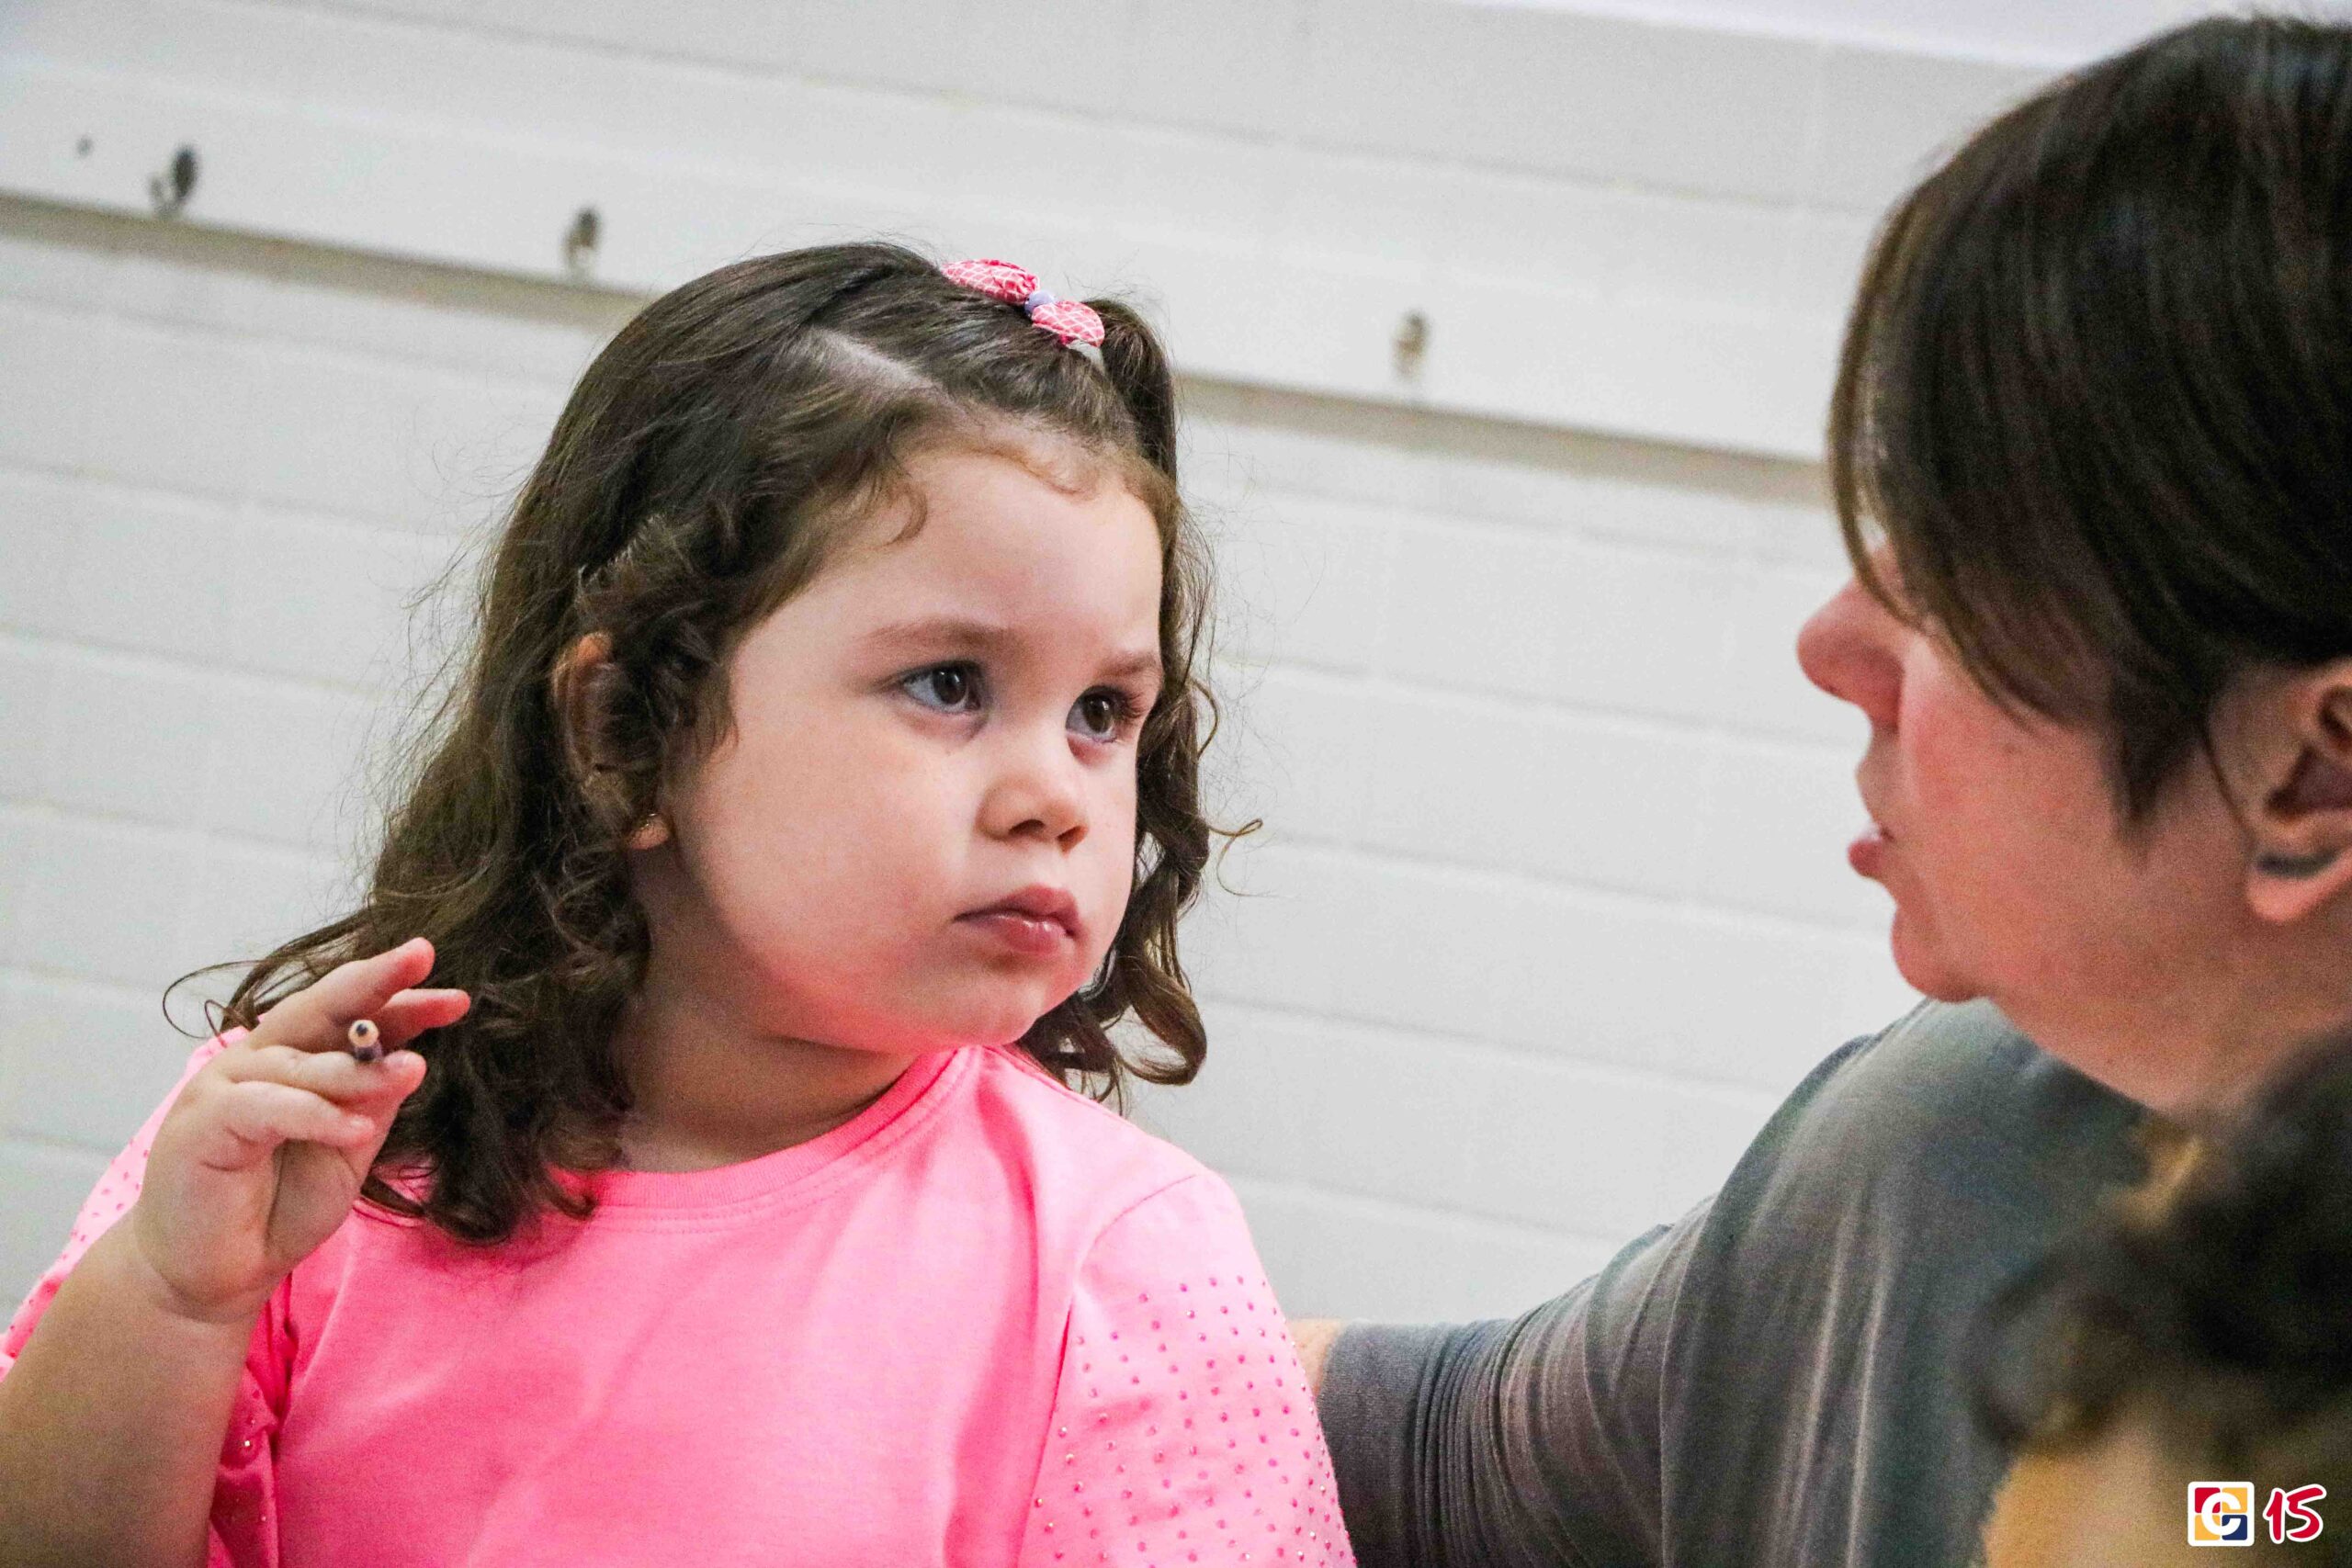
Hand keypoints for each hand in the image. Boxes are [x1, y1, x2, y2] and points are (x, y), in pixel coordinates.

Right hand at [126, 938, 467, 1324]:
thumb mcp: (347, 1146)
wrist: (214, 1273)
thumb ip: (373, 1101)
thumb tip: (413, 1057)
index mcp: (293, 1059)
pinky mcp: (200, 1125)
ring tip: (414, 1072)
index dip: (399, 998)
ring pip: (300, 1064)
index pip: (351, 1015)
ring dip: (360, 1069)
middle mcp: (256, 1061)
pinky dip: (315, 1116)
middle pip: (318, 1007)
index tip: (457, 999)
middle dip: (374, 982)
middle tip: (422, 956)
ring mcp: (223, 1087)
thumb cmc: (278, 1205)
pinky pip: (268, 1108)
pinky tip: (356, 1130)